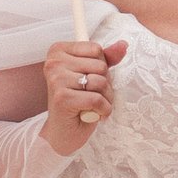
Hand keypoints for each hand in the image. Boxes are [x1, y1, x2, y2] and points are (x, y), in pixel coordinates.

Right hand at [41, 37, 126, 156]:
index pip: (96, 49)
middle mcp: (54, 63)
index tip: (89, 79)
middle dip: (104, 84)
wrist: (63, 133)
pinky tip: (95, 114)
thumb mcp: (92, 75)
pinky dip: (103, 110)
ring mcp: (56, 80)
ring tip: (94, 106)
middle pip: (100, 65)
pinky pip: (97, 99)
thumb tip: (123, 44)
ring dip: (105, 98)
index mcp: (58, 51)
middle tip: (92, 95)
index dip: (101, 67)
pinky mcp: (62, 98)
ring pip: (100, 81)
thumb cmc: (77, 102)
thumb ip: (106, 58)